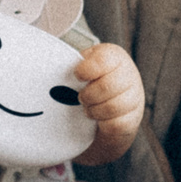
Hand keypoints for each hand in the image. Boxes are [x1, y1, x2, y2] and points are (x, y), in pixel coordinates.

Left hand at [70, 42, 144, 165]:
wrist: (113, 107)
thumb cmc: (93, 83)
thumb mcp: (84, 67)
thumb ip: (73, 65)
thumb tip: (47, 70)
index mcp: (114, 57)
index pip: (104, 59)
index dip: (87, 70)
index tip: (77, 76)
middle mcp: (128, 74)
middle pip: (108, 86)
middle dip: (89, 95)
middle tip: (80, 98)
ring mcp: (133, 97)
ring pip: (112, 107)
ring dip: (94, 110)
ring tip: (88, 109)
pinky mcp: (133, 119)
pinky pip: (116, 124)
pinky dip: (102, 123)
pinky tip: (97, 119)